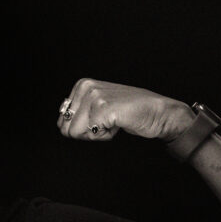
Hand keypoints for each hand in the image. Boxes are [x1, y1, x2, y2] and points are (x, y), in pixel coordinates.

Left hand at [55, 78, 193, 141]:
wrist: (159, 113)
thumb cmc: (129, 113)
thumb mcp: (98, 108)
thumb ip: (79, 113)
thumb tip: (61, 126)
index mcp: (81, 85)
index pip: (62, 121)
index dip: (83, 128)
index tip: (102, 119)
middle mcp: (86, 87)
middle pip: (66, 128)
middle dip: (87, 132)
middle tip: (108, 122)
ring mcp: (95, 95)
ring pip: (75, 132)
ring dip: (97, 134)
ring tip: (113, 122)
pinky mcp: (104, 107)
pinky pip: (91, 134)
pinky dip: (106, 136)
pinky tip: (119, 123)